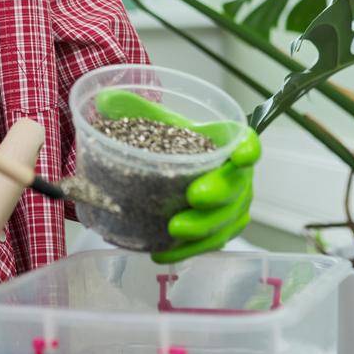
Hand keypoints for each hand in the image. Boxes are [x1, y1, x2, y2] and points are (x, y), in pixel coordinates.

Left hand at [95, 89, 260, 263]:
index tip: (239, 156)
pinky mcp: (219, 231)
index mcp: (227, 143)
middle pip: (237, 187)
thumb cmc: (170, 141)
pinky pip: (210, 244)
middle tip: (194, 196)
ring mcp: (232, 207)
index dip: (248, 150)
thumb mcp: (154, 121)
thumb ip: (133, 107)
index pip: (248, 143)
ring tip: (174, 231)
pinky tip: (162, 253)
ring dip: (204, 229)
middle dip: (219, 193)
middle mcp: (237, 176)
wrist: (167, 168)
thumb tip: (105, 100)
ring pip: (227, 222)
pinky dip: (188, 251)